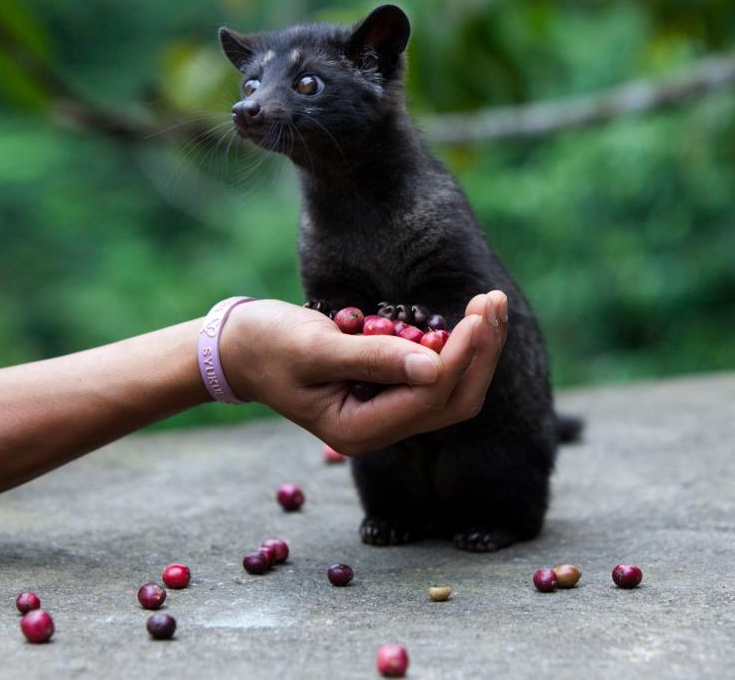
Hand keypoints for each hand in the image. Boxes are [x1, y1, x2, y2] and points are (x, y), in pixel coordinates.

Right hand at [221, 291, 508, 454]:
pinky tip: (468, 316)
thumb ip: (374, 359)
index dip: (459, 357)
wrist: (241, 347)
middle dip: (480, 353)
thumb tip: (433, 367)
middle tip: (492, 302)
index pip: (429, 398)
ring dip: (475, 348)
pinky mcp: (389, 391)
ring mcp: (387, 411)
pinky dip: (456, 346)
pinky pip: (436, 375)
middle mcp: (381, 428)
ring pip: (451, 389)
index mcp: (360, 430)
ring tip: (490, 303)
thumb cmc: (269, 345)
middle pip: (453, 400)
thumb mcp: (315, 349)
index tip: (476, 314)